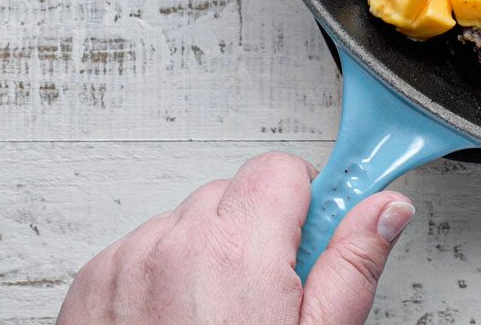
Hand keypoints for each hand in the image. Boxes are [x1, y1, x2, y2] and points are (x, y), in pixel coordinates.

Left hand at [57, 152, 414, 324]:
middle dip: (258, 231)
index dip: (306, 204)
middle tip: (270, 293)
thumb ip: (353, 264)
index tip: (314, 232)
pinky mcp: (94, 286)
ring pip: (186, 223)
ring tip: (218, 315)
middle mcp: (176, 246)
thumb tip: (386, 209)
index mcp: (239, 251)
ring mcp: (128, 264)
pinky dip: (161, 274)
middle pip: (234, 195)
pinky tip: (178, 320)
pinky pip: (140, 250)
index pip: (281, 171)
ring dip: (207, 253)